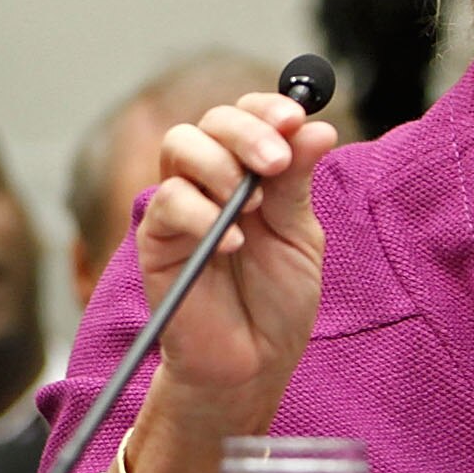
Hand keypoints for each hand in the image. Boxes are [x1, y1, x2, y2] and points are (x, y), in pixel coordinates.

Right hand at [136, 91, 339, 403]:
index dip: (268, 108)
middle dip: (246, 132)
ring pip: (181, 147)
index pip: (247, 116)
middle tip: (275, 163)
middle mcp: (210, 181)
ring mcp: (180, 208)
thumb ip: (298, 183)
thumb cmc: (276, 304)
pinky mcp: (157, 241)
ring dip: (220, 165)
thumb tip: (316, 127)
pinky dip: (201, 214)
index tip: (296, 118)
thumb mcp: (300, 237)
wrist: (252, 364)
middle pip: (210, 122)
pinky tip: (232, 243)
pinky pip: (167, 203)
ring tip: (249, 206)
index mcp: (249, 173)